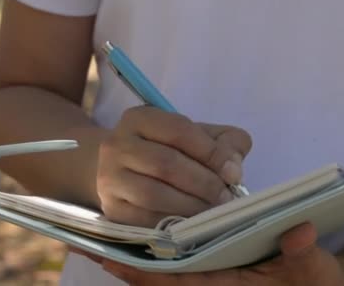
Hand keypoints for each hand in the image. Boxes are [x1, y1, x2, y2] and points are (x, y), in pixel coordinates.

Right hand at [96, 106, 252, 227]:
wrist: (121, 173)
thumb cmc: (167, 151)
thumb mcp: (196, 137)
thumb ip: (224, 142)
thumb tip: (233, 167)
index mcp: (140, 119)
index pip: (179, 130)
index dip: (211, 152)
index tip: (234, 173)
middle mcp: (117, 145)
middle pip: (165, 164)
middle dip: (203, 183)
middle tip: (227, 198)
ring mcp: (109, 178)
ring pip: (153, 194)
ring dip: (190, 206)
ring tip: (213, 212)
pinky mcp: (111, 209)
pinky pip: (144, 219)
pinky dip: (173, 223)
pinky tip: (192, 224)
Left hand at [101, 223, 343, 285]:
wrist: (319, 285)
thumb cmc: (316, 280)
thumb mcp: (315, 269)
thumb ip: (305, 254)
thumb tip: (299, 232)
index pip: (179, 284)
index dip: (146, 274)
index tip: (112, 258)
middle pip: (162, 283)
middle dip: (129, 268)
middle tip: (91, 248)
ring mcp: (214, 280)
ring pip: (167, 275)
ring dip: (138, 262)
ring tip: (106, 243)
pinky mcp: (217, 272)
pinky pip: (180, 268)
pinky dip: (159, 257)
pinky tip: (143, 241)